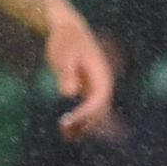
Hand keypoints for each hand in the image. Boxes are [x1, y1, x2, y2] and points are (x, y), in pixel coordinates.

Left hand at [43, 5, 118, 136]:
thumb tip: (69, 93)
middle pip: (99, 111)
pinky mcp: (88, 89)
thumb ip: (67, 73)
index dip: (85, 114)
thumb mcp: (63, 55)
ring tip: (65, 136)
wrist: (67, 29)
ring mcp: (97, 87)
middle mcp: (103, 83)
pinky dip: (81, 121)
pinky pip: (89, 110)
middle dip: (84, 123)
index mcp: (101, 75)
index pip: (98, 100)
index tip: (67, 121)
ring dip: (83, 126)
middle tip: (63, 129)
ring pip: (96, 114)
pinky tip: (67, 131)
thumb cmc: (65, 41)